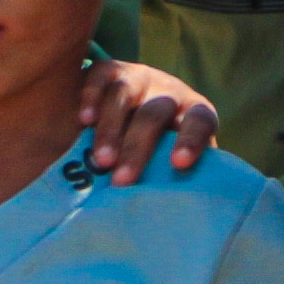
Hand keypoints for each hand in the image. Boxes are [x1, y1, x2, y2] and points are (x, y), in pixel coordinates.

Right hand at [79, 60, 220, 179]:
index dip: (191, 141)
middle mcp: (168, 92)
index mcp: (194, 113)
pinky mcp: (110, 70)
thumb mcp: (172, 161)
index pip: (199, 123)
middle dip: (137, 148)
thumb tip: (165, 213)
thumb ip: (173, 178)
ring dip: (111, 129)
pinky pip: (100, 77)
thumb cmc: (160, 152)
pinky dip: (92, 97)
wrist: (135, 109)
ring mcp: (138, 78)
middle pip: (154, 114)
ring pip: (125, 95)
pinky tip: (84, 120)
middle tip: (121, 181)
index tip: (179, 164)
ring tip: (101, 160)